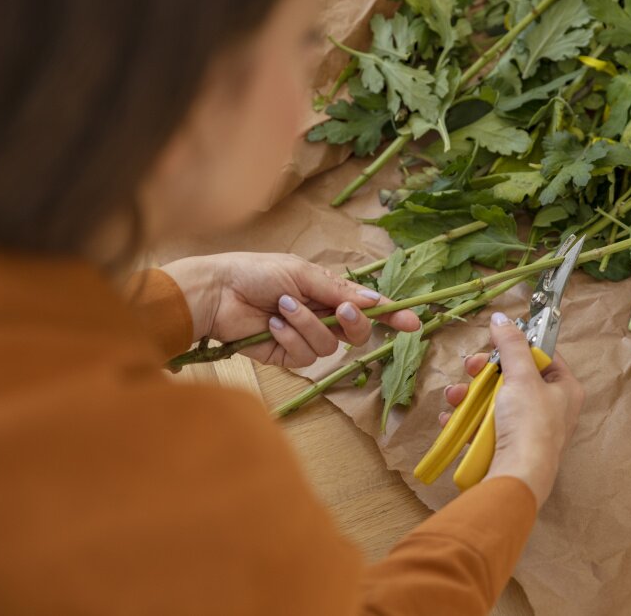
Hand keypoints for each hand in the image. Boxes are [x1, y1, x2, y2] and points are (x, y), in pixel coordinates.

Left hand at [160, 252, 419, 367]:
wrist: (217, 292)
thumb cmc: (256, 273)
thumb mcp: (302, 273)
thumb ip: (338, 289)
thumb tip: (371, 299)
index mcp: (327, 293)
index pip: (366, 307)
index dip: (390, 315)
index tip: (412, 322)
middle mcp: (320, 317)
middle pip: (356, 333)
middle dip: (353, 323)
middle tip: (341, 309)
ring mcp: (304, 338)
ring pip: (329, 346)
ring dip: (307, 324)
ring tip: (282, 308)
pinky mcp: (287, 357)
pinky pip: (305, 356)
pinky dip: (289, 338)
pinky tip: (272, 325)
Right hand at [439, 313, 583, 506]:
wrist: (516, 476)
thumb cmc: (529, 425)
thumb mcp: (521, 377)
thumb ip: (511, 345)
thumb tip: (501, 317)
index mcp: (565, 389)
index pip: (543, 355)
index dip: (518, 346)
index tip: (495, 341)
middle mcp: (551, 407)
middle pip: (514, 376)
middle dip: (485, 373)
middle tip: (470, 368)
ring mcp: (528, 427)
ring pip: (494, 399)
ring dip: (469, 395)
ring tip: (454, 397)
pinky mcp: (507, 444)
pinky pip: (485, 423)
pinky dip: (467, 418)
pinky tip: (451, 418)